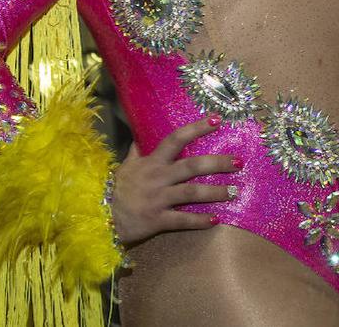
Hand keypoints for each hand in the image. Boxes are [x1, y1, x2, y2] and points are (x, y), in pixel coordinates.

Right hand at [111, 115, 241, 245]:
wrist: (99, 217)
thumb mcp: (125, 167)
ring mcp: (158, 198)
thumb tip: (139, 138)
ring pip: (192, 192)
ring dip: (215, 192)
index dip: (196, 128)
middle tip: (239, 162)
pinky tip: (216, 220)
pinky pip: (182, 220)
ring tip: (234, 191)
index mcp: (152, 162)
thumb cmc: (116, 190)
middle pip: (192, 165)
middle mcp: (158, 177)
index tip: (217, 119)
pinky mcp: (157, 219)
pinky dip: (199, 220)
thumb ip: (136, 153)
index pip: (176, 139)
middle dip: (217, 163)